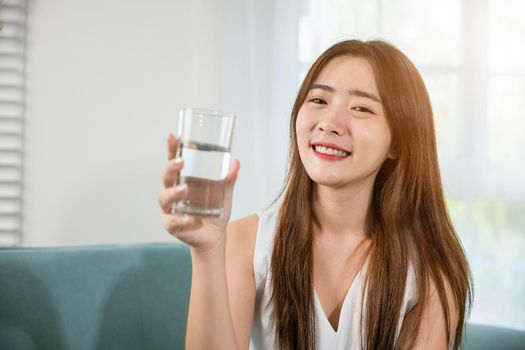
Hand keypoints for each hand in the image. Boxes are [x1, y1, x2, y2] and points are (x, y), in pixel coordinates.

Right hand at [158, 133, 240, 252]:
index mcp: (183, 179)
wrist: (214, 236)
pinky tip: (191, 219)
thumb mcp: (224, 192)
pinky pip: (173, 221)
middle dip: (171, 168)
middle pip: (166, 176)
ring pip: (165, 198)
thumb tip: (236, 162)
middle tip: (181, 162)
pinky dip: (182, 220)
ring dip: (174, 193)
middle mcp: (172, 191)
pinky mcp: (172, 225)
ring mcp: (170, 209)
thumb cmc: (215, 209)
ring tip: (185, 191)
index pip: (174, 161)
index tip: (173, 136)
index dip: (171, 148)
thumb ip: (229, 178)